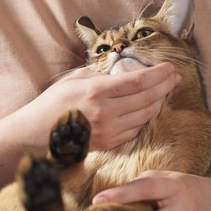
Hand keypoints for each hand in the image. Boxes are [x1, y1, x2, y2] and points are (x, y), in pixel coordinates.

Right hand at [21, 63, 180, 150]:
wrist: (36, 134)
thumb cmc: (53, 102)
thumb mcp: (74, 79)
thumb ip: (101, 75)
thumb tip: (124, 73)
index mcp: (96, 91)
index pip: (138, 81)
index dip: (159, 74)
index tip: (170, 67)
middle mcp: (105, 112)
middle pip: (147, 98)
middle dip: (165, 86)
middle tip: (174, 77)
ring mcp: (108, 130)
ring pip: (145, 115)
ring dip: (160, 101)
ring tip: (165, 90)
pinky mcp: (108, 143)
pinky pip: (136, 129)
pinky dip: (146, 117)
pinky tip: (149, 107)